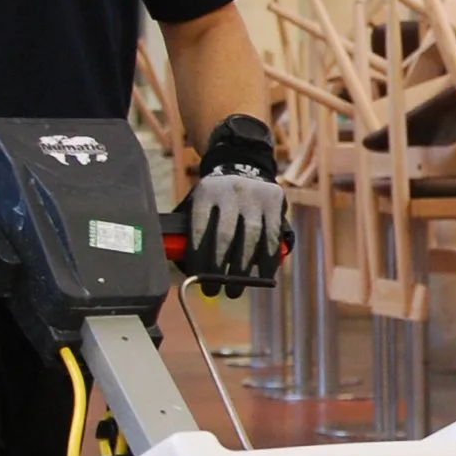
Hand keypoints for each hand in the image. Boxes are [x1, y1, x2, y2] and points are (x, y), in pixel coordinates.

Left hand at [186, 113, 286, 284]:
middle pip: (225, 236)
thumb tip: (181, 263)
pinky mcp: (274, 202)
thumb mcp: (199, 202)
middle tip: (212, 291)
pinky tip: (261, 276)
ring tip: (234, 291)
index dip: (198, 257)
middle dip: (218, 269)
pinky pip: (271, 237)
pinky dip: (267, 260)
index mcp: (206, 193)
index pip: (199, 229)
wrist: (244, 164)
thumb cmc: (216, 197)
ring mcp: (255, 196)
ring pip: (249, 239)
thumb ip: (191, 228)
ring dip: (242, 270)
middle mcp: (231, 192)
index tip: (196, 278)